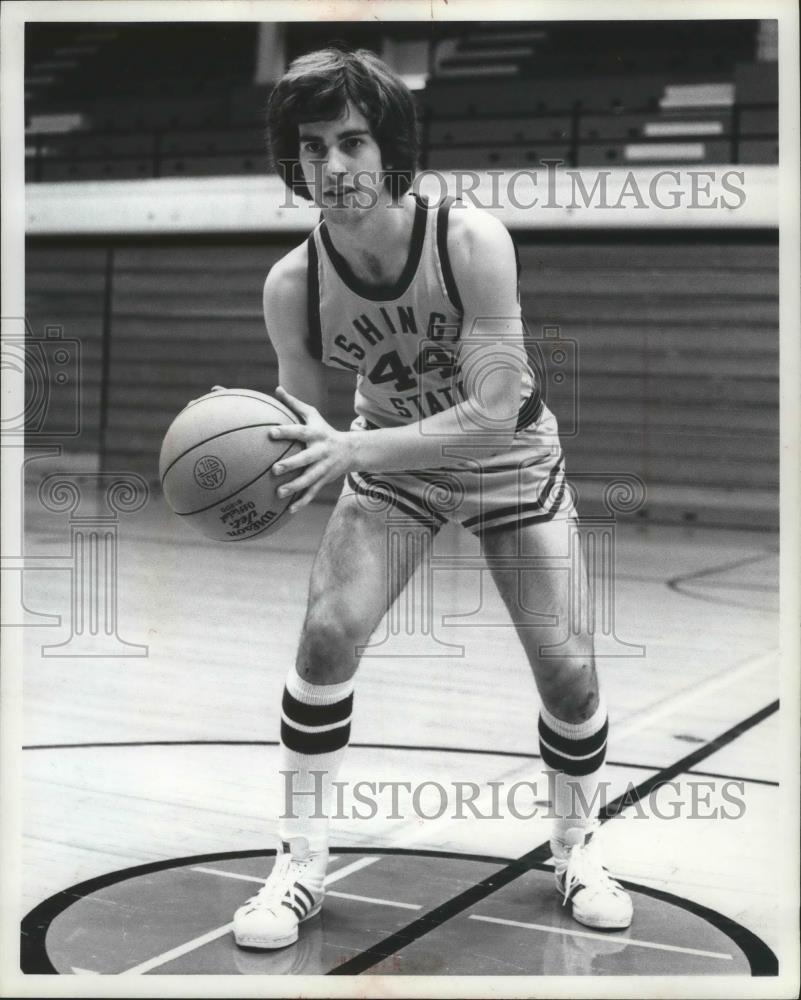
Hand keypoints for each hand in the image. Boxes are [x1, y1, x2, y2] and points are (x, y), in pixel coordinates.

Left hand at [269, 387, 355, 511]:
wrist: (351, 450)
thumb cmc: (324, 430)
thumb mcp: (313, 415)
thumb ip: (294, 404)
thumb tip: (276, 389)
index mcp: (315, 435)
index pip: (299, 432)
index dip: (286, 432)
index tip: (270, 433)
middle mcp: (320, 452)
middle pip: (305, 459)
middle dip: (291, 465)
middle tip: (274, 469)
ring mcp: (323, 468)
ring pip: (309, 479)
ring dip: (295, 487)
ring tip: (279, 493)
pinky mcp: (324, 480)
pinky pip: (312, 493)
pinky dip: (302, 502)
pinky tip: (289, 511)